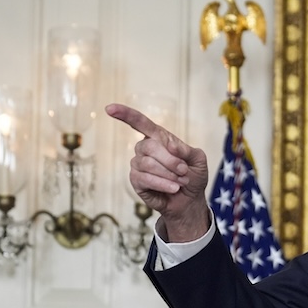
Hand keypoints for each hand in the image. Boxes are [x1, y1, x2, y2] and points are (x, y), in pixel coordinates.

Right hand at [107, 103, 211, 241]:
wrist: (190, 199)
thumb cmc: (193, 176)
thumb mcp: (198, 160)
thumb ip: (187, 150)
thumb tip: (171, 145)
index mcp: (158, 138)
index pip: (140, 122)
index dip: (125, 114)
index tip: (109, 108)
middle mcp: (144, 148)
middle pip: (149, 146)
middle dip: (171, 161)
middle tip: (184, 171)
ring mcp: (138, 164)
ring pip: (148, 164)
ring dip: (169, 174)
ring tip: (181, 181)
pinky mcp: (136, 180)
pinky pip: (144, 179)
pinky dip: (162, 184)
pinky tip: (173, 188)